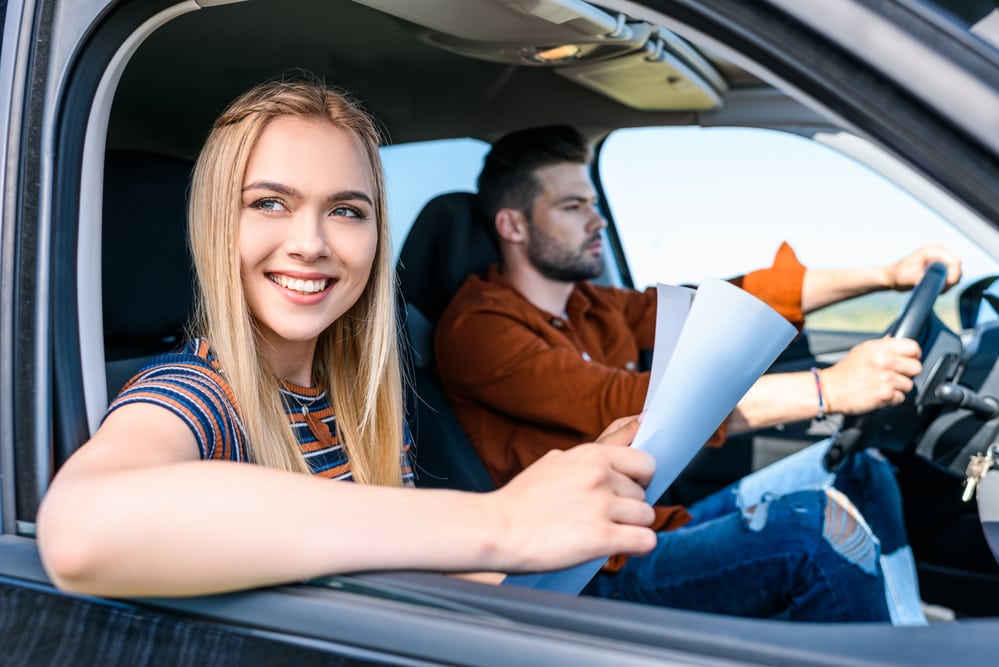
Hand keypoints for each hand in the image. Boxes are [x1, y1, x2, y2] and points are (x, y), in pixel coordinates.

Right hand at [486, 422, 656, 572]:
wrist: (496, 528)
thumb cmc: (522, 500)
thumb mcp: (555, 462)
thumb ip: (588, 456)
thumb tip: (623, 435)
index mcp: (591, 455)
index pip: (645, 462)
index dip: (640, 479)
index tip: (628, 491)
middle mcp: (600, 476)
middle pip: (643, 494)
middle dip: (629, 508)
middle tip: (605, 517)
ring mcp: (601, 506)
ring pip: (646, 518)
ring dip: (631, 528)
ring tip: (607, 533)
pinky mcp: (601, 537)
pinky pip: (645, 541)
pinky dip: (637, 547)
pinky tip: (621, 548)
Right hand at [821, 336, 921, 414]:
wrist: (831, 390)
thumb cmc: (845, 371)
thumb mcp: (862, 350)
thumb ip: (882, 345)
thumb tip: (896, 339)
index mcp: (880, 348)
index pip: (913, 347)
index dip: (912, 355)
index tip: (907, 360)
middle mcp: (885, 361)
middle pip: (916, 367)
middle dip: (907, 373)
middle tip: (894, 374)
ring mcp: (886, 379)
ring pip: (909, 385)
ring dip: (898, 387)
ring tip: (883, 385)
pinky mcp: (885, 395)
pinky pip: (900, 398)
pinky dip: (891, 398)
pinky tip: (879, 393)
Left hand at [886, 243, 961, 291]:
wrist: (892, 276)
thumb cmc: (898, 275)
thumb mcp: (910, 277)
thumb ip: (925, 279)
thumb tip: (937, 284)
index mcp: (932, 250)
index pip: (954, 261)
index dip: (954, 276)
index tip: (945, 288)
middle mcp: (939, 251)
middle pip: (957, 268)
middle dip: (950, 281)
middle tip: (937, 291)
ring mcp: (941, 258)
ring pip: (956, 273)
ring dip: (948, 284)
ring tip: (933, 289)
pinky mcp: (941, 265)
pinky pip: (951, 276)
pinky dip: (946, 284)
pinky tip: (934, 288)